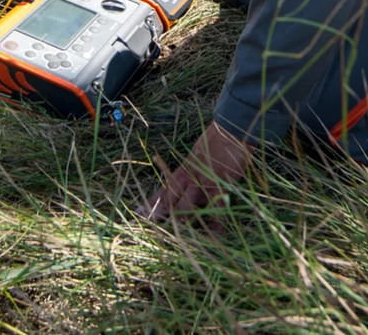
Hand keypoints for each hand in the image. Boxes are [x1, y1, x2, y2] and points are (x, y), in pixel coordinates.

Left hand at [136, 122, 252, 222]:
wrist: (230, 132)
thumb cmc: (214, 142)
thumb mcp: (195, 156)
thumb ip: (188, 171)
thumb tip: (182, 185)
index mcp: (182, 172)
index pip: (162, 190)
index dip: (150, 203)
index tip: (137, 213)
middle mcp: (188, 180)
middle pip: (168, 201)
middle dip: (160, 216)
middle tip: (152, 229)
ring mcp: (202, 185)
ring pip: (185, 209)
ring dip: (181, 223)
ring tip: (177, 236)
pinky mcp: (219, 188)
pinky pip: (215, 212)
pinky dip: (215, 224)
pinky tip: (212, 233)